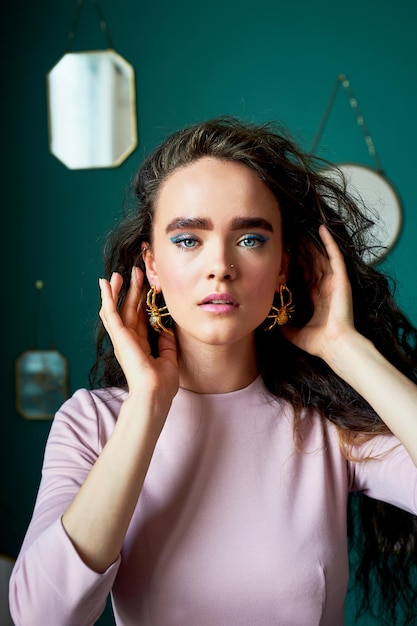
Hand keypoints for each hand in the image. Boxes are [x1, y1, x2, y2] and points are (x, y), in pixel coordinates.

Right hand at [98, 267, 178, 403]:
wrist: (154, 393)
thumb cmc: (162, 383)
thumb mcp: (169, 358)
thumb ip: (166, 343)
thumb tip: (167, 328)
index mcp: (139, 345)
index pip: (140, 318)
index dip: (141, 301)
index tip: (146, 285)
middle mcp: (128, 340)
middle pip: (128, 309)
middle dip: (131, 290)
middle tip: (134, 272)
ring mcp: (122, 338)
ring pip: (117, 308)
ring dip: (116, 291)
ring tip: (116, 274)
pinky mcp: (119, 336)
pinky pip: (111, 313)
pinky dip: (107, 297)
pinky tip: (105, 284)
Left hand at [283, 225, 355, 363]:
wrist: (334, 346)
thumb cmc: (318, 343)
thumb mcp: (294, 333)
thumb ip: (285, 327)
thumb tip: (274, 324)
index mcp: (316, 297)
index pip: (303, 273)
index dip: (295, 261)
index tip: (284, 250)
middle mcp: (325, 286)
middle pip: (311, 261)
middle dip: (301, 248)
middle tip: (289, 233)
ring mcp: (334, 281)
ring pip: (321, 255)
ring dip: (311, 242)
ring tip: (300, 227)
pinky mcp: (341, 279)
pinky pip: (335, 255)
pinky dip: (328, 242)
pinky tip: (321, 229)